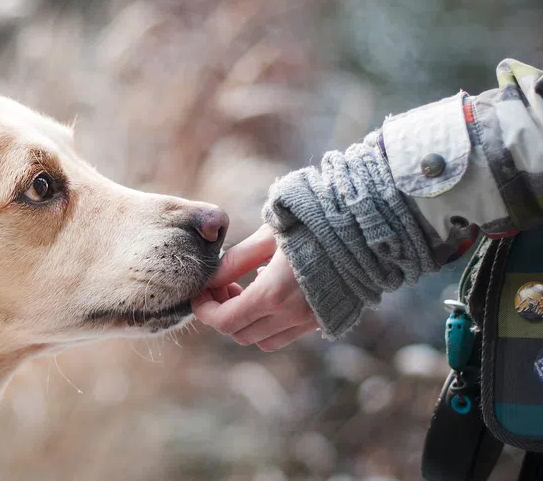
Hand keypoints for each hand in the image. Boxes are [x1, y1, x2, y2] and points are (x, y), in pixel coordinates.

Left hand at [192, 225, 318, 350]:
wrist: (366, 229)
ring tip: (244, 290)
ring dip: (246, 322)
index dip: (204, 310)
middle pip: (239, 334)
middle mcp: (291, 315)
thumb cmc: (313, 224)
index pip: (224, 321)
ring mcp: (310, 321)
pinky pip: (286, 334)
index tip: (199, 293)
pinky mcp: (323, 319)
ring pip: (262, 340)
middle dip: (222, 314)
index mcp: (273, 294)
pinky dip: (269, 323)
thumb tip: (210, 278)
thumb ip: (235, 261)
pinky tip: (270, 292)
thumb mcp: (267, 236)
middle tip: (222, 286)